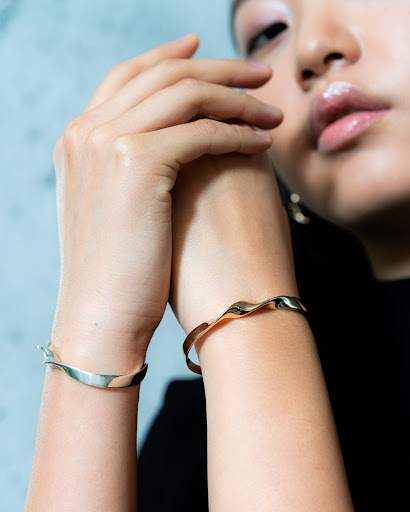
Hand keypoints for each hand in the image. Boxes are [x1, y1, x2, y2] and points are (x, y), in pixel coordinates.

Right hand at [50, 34, 281, 369]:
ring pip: (187, 94)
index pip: (130, 76)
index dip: (169, 56)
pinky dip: (236, 133)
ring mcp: (107, 142)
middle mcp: (87, 130)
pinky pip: (201, 131)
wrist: (101, 315)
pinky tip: (261, 143)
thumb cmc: (117, 270)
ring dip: (236, 98)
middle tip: (257, 74)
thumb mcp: (112, 207)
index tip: (203, 51)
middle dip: (217, 68)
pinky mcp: (137, 161)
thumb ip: (127, 165)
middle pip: (163, 74)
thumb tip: (169, 143)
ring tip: (269, 111)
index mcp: (80, 137)